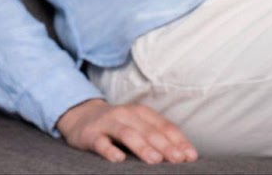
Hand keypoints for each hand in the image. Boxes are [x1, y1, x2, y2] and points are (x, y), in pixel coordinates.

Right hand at [55, 99, 196, 163]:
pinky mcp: (90, 134)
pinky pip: (100, 142)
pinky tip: (118, 159)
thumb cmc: (118, 126)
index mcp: (141, 112)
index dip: (178, 140)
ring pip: (126, 134)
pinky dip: (109, 150)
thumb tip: (187, 155)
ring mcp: (107, 123)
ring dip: (142, 146)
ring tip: (154, 160)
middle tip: (177, 159)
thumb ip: (160, 137)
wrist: (81, 117)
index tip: (190, 156)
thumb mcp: (139, 126)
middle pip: (148, 130)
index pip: (163, 125)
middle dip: (164, 145)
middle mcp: (125, 114)